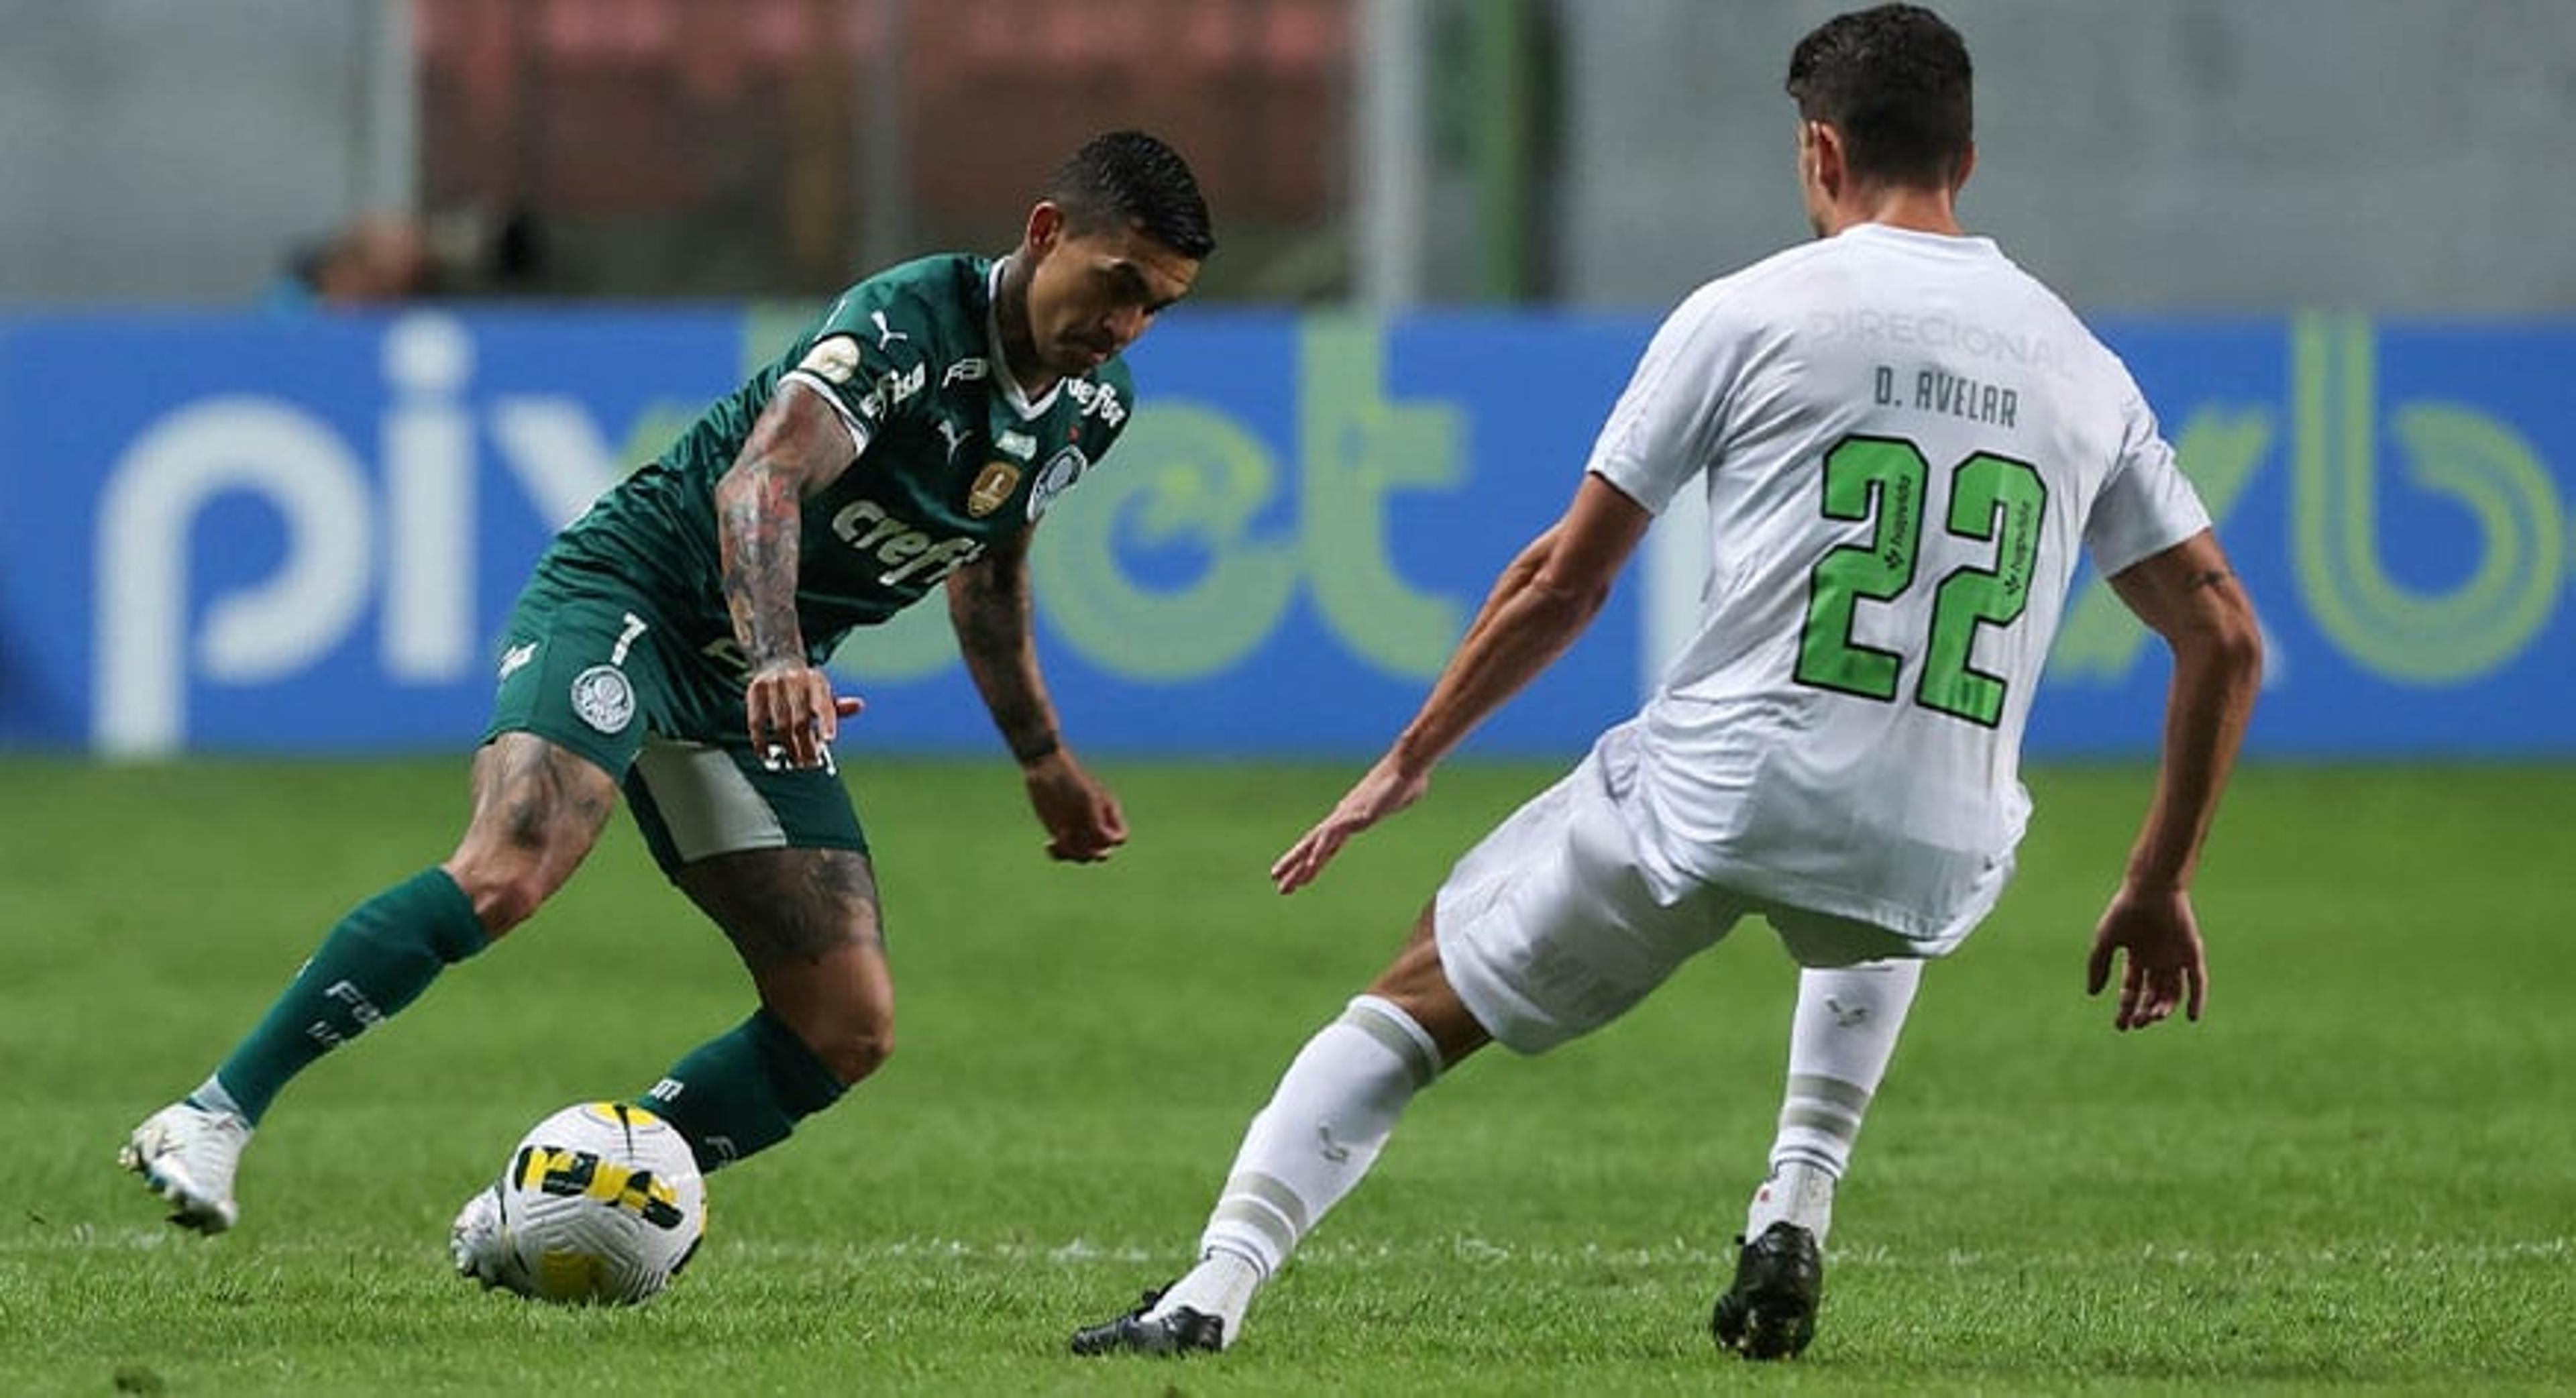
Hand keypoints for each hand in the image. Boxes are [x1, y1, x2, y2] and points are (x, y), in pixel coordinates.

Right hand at [744, 662, 863, 770]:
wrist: (776, 661)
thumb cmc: (805, 687)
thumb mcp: (823, 692)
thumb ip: (838, 706)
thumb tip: (859, 706)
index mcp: (816, 681)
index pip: (823, 704)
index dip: (826, 722)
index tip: (829, 740)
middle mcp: (795, 680)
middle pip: (801, 721)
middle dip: (806, 745)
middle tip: (810, 762)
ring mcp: (773, 685)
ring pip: (780, 725)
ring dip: (788, 748)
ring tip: (795, 762)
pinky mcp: (755, 691)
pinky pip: (757, 723)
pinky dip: (761, 742)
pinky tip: (767, 756)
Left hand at [1021, 749, 1127, 861]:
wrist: (1045, 767)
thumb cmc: (1069, 779)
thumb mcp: (1087, 799)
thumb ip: (1098, 823)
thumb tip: (1108, 844)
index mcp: (1108, 812)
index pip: (1119, 837)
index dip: (1110, 842)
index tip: (1092, 833)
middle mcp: (1095, 823)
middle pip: (1101, 851)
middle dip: (1089, 851)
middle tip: (1073, 838)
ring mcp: (1078, 829)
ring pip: (1083, 855)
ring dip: (1071, 854)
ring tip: (1056, 842)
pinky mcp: (1061, 832)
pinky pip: (1064, 852)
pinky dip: (1058, 853)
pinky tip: (1048, 845)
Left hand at [1271, 754, 1429, 893]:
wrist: (1408, 765)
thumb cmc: (1404, 780)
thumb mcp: (1396, 801)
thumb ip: (1391, 803)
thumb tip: (1404, 796)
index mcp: (1349, 817)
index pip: (1325, 842)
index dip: (1310, 858)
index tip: (1298, 874)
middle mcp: (1342, 817)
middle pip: (1312, 844)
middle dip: (1294, 864)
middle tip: (1276, 882)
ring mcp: (1346, 816)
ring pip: (1316, 844)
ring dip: (1299, 865)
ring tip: (1284, 884)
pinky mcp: (1354, 816)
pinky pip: (1332, 838)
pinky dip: (1319, 853)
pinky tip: (1309, 866)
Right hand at [2085, 883, 2207, 1030]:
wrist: (2150, 890)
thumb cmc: (2125, 911)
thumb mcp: (2105, 941)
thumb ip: (2098, 966)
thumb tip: (2092, 994)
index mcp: (2137, 956)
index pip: (2133, 989)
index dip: (2126, 1008)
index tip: (2121, 1026)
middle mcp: (2157, 960)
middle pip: (2153, 994)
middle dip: (2144, 1011)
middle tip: (2138, 1022)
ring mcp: (2175, 957)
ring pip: (2173, 992)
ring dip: (2164, 1008)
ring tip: (2153, 1016)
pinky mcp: (2191, 953)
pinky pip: (2197, 981)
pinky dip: (2197, 999)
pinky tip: (2192, 1017)